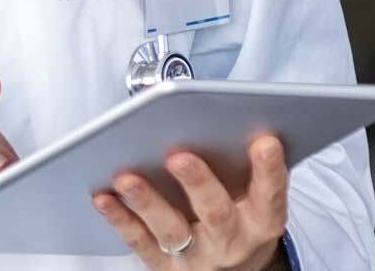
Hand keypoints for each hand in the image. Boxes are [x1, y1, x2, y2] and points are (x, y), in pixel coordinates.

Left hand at [91, 133, 289, 269]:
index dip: (269, 171)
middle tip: (178, 157)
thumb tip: (226, 119)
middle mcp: (231, 242)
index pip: (270, 197)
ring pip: (172, 230)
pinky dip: (121, 219)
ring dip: (147, 202)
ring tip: (126, 178)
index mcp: (261, 222)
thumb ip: (244, 167)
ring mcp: (198, 257)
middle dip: (198, 183)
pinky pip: (141, 243)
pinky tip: (104, 197)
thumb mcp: (255, 200)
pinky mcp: (166, 268)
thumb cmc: (241, 219)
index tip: (265, 141)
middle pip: (216, 213)